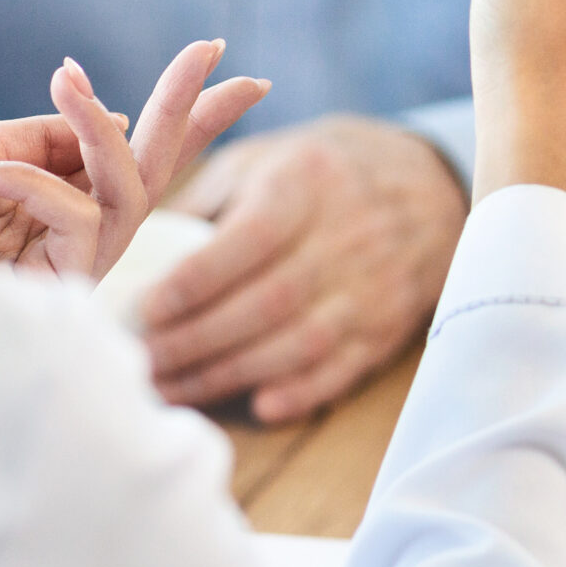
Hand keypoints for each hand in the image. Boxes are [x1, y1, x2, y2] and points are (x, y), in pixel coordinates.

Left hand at [0, 42, 264, 279]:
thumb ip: (45, 138)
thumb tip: (121, 119)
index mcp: (50, 203)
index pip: (131, 155)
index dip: (186, 113)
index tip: (239, 67)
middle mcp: (65, 238)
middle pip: (153, 172)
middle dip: (189, 110)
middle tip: (215, 50)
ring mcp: (59, 269)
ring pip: (127, 193)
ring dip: (103, 131)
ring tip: (68, 80)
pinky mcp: (46, 292)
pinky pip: (75, 221)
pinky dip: (30, 185)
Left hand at [145, 115, 469, 421]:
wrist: (428, 185)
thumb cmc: (319, 173)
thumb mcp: (265, 159)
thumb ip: (204, 200)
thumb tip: (137, 256)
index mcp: (308, 180)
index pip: (250, 237)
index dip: (194, 281)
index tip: (143, 309)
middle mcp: (348, 232)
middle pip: (268, 300)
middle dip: (195, 340)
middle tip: (141, 362)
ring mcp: (374, 285)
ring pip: (299, 343)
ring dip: (229, 375)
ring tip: (171, 390)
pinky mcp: (388, 327)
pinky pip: (343, 369)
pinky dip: (301, 393)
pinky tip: (257, 407)